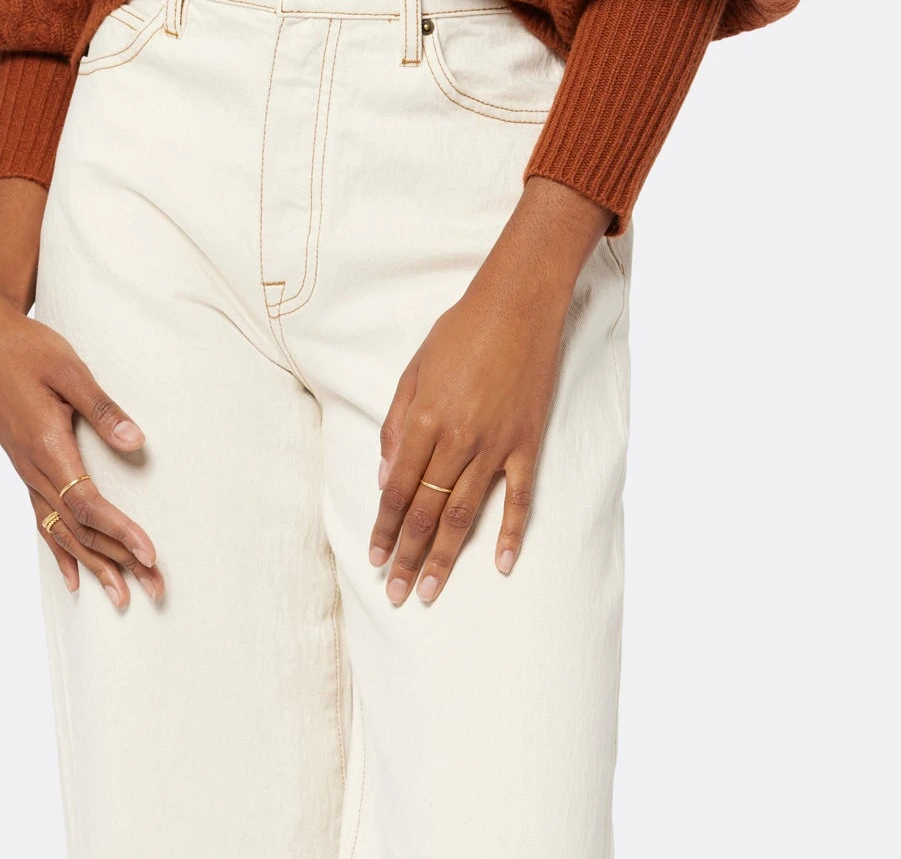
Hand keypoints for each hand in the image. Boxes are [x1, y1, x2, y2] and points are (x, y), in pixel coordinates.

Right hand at [0, 178, 162, 607]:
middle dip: (119, 561)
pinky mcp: (24, 465)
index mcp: (46, 447)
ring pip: (62, 531)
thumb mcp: (69, 368)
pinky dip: (61, 551)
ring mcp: (26, 471)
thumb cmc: (28, 348)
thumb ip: (102, 407)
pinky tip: (74, 577)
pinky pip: (43, 520)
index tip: (150, 554)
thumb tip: (136, 442)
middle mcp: (34, 468)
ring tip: (123, 597)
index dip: (120, 532)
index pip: (88, 505)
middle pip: (80, 529)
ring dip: (95, 564)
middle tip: (156, 589)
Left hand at [368, 177, 610, 604]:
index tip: (373, 558)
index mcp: (424, 419)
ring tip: (430, 591)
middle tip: (395, 594)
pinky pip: (520, 497)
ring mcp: (496, 444)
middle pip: (428, 510)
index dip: (384, 526)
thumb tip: (387, 475)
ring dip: (445, 556)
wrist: (517, 305)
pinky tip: (501, 564)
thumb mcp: (414, 369)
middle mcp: (457, 439)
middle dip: (407, 555)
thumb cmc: (460, 331)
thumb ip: (396, 422)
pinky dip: (512, 533)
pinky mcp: (527, 442)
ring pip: (465, 513)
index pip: (398, 488)